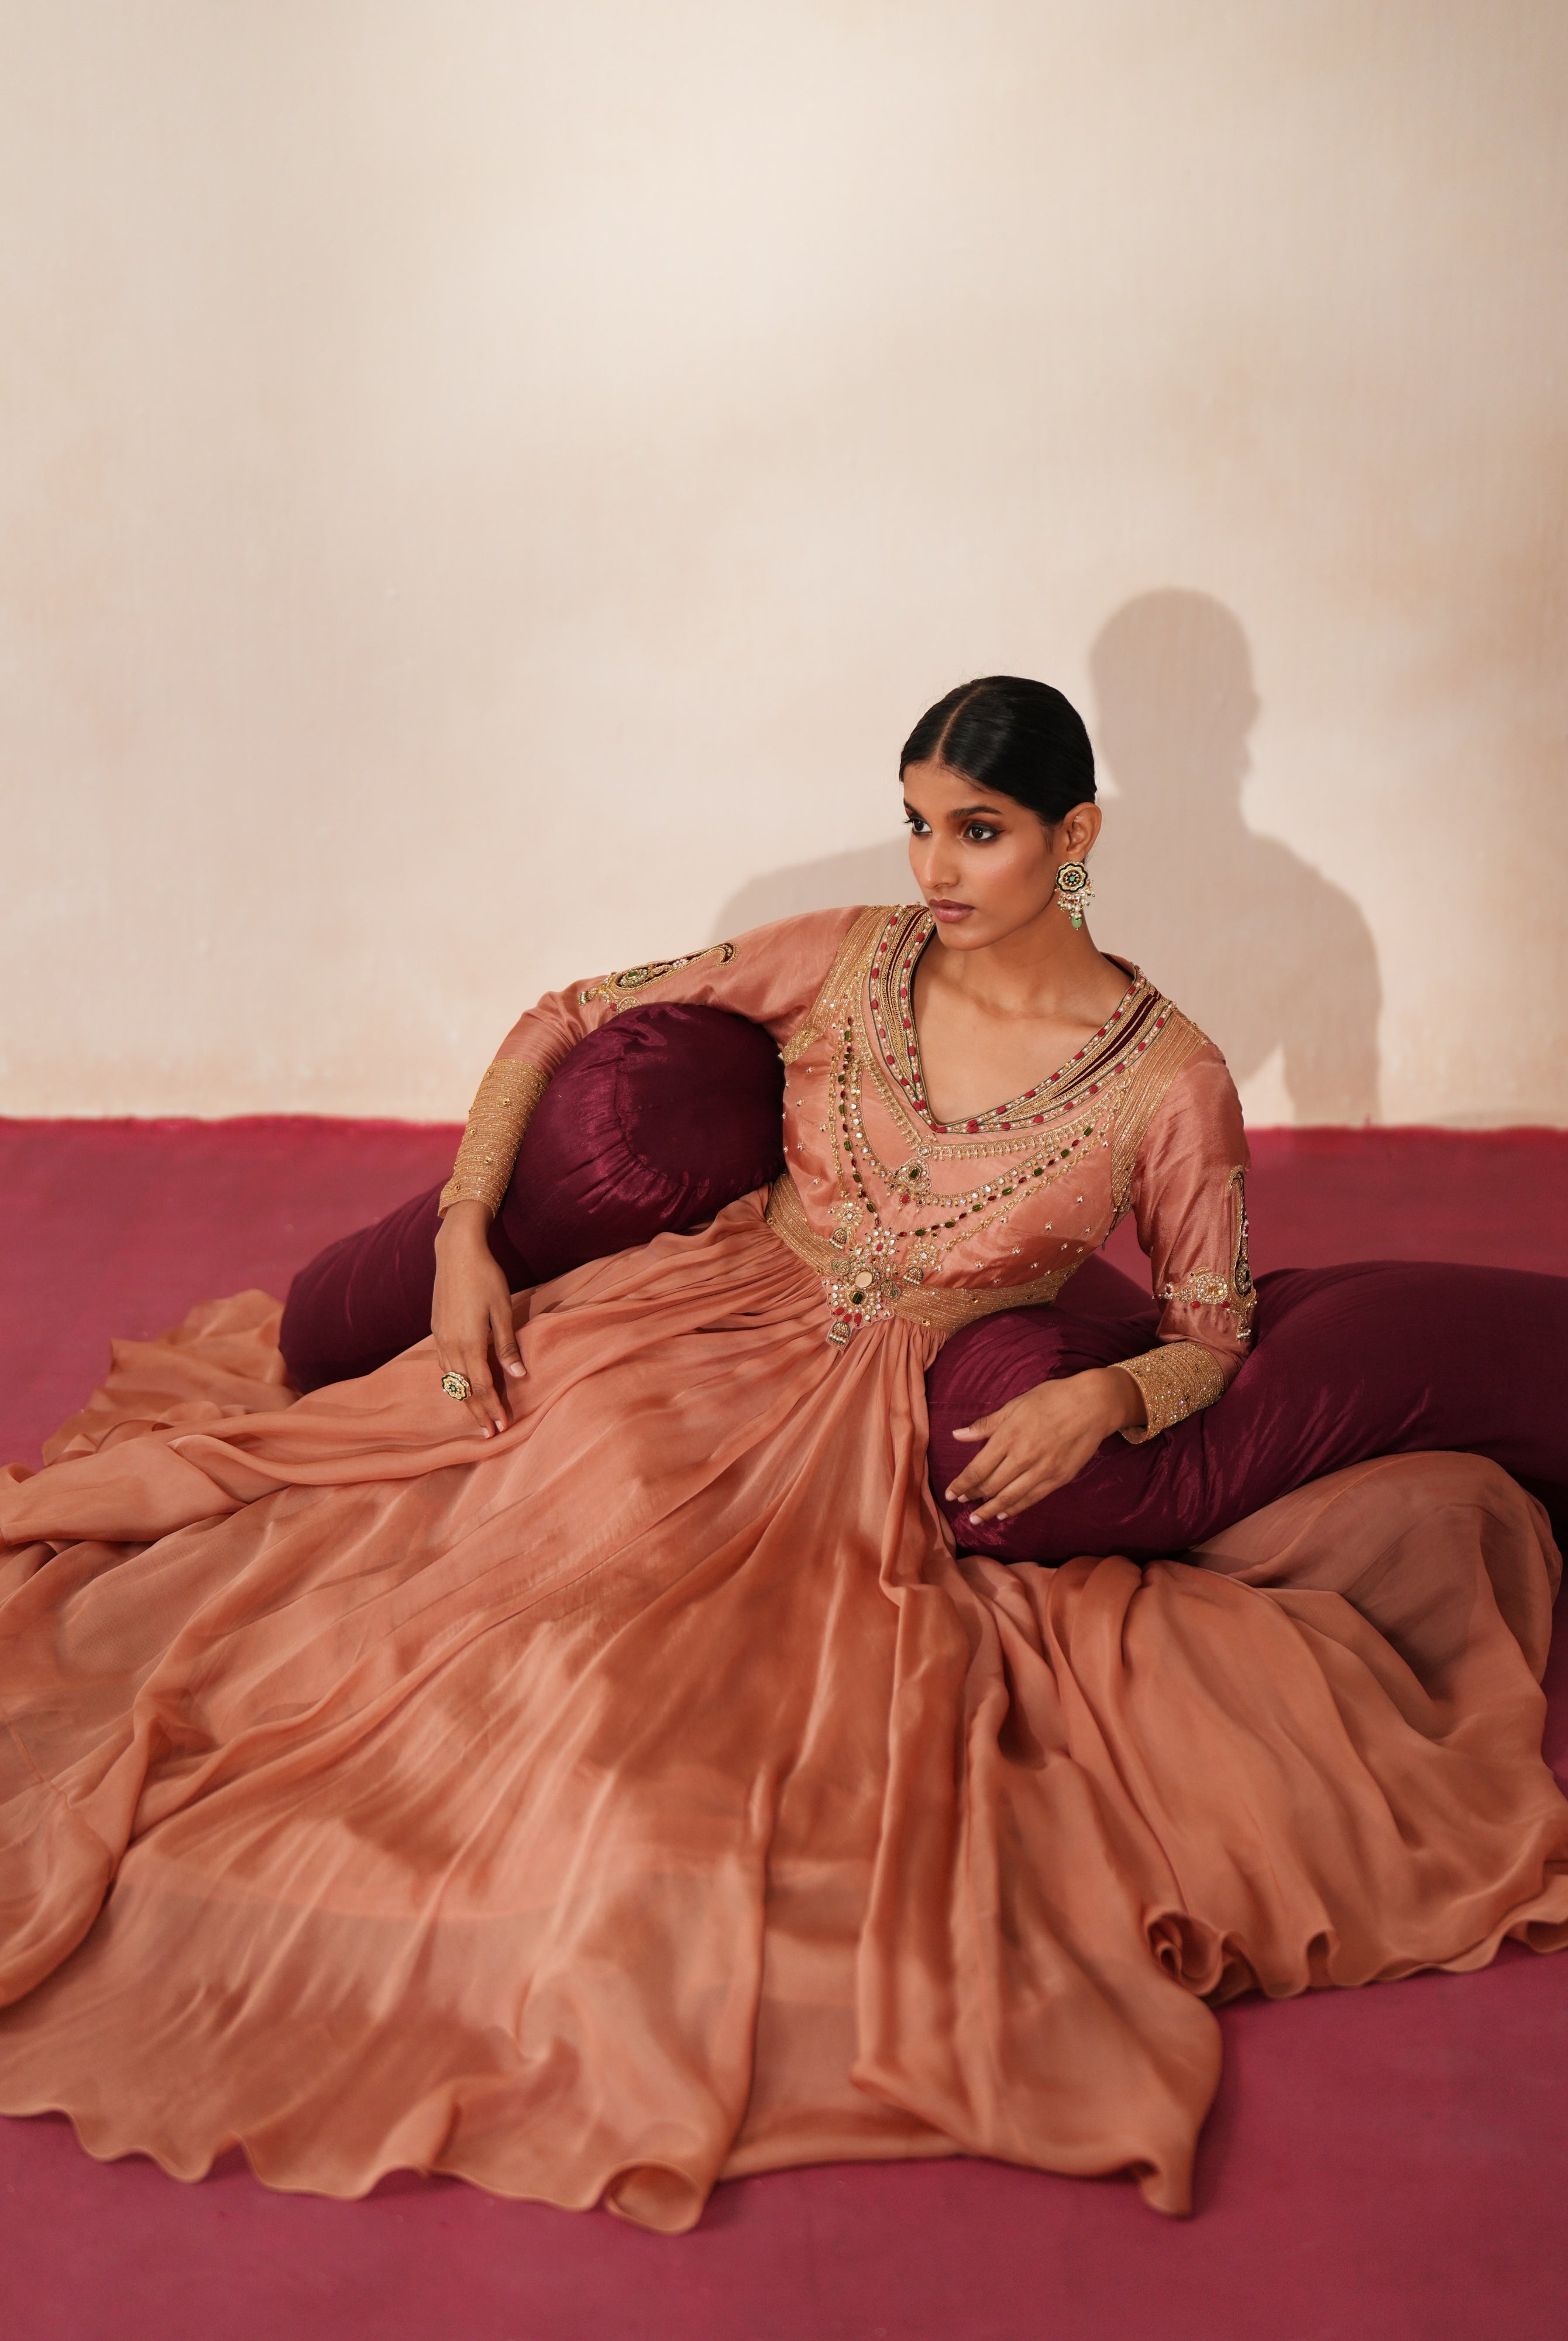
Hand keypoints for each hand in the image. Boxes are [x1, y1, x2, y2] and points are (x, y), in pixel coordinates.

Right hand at [431, 1201, 525, 1437]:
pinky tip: (460, 1385)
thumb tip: (519, 1375)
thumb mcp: (503, 1310)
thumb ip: (507, 1345)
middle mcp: (450, 1345)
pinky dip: (452, 1381)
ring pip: (451, 1379)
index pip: (483, 1386)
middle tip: (490, 1433)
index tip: (503, 1427)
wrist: (456, 1251)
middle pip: (464, 1389)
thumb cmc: (486, 1277)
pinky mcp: (436, 1329)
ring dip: (464, 1400)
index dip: (493, 1408)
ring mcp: (440, 1338)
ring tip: (477, 1415)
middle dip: (478, 1412)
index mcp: (469, 1342)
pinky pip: (443, 1365)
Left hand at [945, 1366, 1144, 1524]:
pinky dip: (1015, 1508)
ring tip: (977, 1520)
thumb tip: (957, 1435)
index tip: (949, 1494)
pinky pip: (1032, 1499)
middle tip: (960, 1503)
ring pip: (1009, 1497)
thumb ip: (986, 1425)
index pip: (977, 1469)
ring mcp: (1043, 1470)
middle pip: (991, 1486)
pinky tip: (1003, 1513)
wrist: (1093, 1405)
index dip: (961, 1484)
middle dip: (972, 1497)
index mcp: (1009, 1436)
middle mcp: (1023, 1457)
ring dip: (989, 1510)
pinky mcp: (1059, 1479)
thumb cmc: (1052, 1398)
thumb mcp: (1015, 1405)